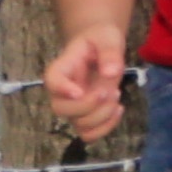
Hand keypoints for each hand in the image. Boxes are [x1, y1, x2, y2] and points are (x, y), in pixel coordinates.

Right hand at [41, 25, 124, 143]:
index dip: (62, 89)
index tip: (79, 91)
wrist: (100, 47)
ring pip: (78, 126)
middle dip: (89, 105)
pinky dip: (106, 127)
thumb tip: (111, 73)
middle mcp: (62, 92)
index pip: (52, 81)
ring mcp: (73, 106)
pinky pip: (90, 134)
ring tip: (116, 95)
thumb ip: (109, 53)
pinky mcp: (86, 116)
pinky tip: (118, 108)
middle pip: (61, 110)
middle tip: (109, 90)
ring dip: (101, 116)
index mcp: (61, 69)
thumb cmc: (100, 41)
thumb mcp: (108, 38)